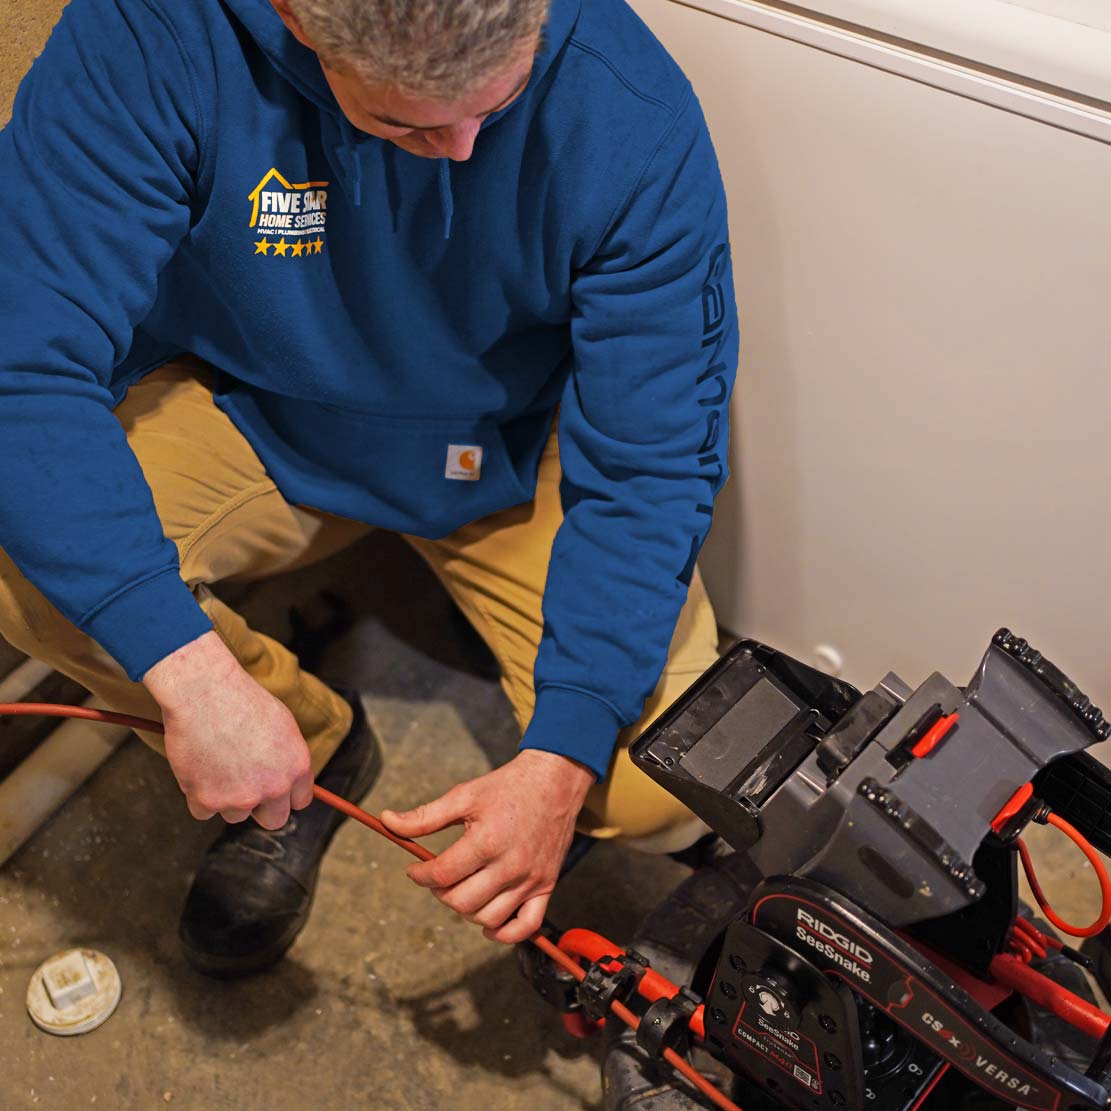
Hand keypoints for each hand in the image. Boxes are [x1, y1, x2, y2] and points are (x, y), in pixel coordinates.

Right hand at [143, 630, 313, 829]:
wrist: (204, 693)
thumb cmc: (241, 700)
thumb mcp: (282, 725)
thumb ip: (287, 757)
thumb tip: (287, 777)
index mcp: (297, 767)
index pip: (300, 801)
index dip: (285, 796)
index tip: (273, 792)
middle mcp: (274, 787)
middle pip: (273, 820)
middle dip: (261, 808)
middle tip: (244, 787)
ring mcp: (241, 797)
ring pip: (235, 814)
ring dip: (225, 797)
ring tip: (217, 763)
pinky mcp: (208, 801)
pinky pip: (203, 811)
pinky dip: (198, 795)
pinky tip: (199, 767)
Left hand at [381, 749, 594, 943]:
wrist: (554, 781)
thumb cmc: (507, 786)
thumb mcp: (464, 795)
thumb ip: (424, 816)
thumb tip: (387, 821)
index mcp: (487, 841)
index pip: (443, 874)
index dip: (420, 875)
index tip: (414, 869)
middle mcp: (510, 865)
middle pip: (462, 902)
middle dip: (441, 893)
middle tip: (438, 878)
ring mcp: (530, 879)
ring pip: (489, 917)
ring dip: (466, 911)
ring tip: (461, 890)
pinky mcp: (546, 886)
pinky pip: (526, 926)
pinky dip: (505, 934)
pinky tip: (488, 922)